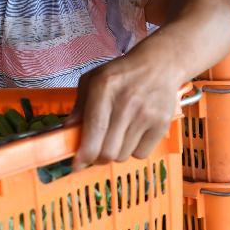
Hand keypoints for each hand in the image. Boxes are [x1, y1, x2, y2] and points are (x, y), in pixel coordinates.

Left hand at [67, 55, 179, 170]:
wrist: (159, 64)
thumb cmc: (121, 74)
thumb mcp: (93, 81)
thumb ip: (78, 107)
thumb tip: (67, 132)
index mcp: (104, 88)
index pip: (94, 130)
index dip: (84, 154)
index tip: (77, 164)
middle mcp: (126, 102)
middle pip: (108, 152)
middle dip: (97, 158)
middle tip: (95, 152)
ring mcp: (147, 115)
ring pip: (123, 156)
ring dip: (115, 153)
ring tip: (116, 136)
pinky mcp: (162, 124)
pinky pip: (141, 154)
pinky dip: (134, 151)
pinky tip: (133, 134)